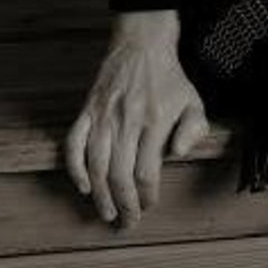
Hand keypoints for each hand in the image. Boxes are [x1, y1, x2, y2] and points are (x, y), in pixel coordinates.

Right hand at [64, 10, 208, 226]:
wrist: (142, 44)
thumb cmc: (169, 77)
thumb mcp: (193, 99)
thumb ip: (194, 128)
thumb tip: (180, 154)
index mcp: (155, 120)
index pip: (147, 171)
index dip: (147, 196)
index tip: (150, 205)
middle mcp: (127, 120)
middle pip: (120, 175)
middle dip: (124, 205)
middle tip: (127, 223)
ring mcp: (103, 116)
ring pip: (96, 165)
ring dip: (100, 195)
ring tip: (106, 213)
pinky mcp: (87, 110)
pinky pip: (73, 144)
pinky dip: (74, 168)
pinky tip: (82, 186)